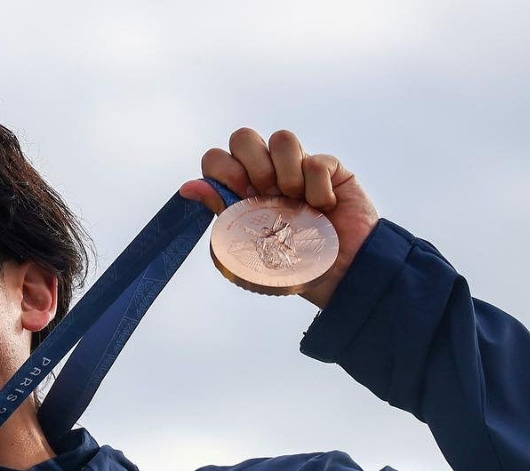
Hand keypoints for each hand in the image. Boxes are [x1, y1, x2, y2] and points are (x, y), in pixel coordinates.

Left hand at [179, 128, 378, 307]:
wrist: (342, 275)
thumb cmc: (294, 264)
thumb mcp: (251, 243)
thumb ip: (223, 209)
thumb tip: (187, 188)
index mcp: (242, 190)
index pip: (218, 158)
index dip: (223, 169)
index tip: (239, 195)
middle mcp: (267, 173)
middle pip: (243, 137)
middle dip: (252, 163)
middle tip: (264, 193)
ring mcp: (298, 167)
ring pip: (282, 138)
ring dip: (287, 172)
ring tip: (296, 202)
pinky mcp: (330, 168)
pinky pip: (317, 160)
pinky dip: (319, 189)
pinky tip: (324, 208)